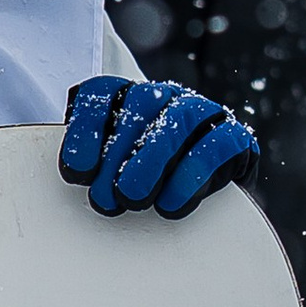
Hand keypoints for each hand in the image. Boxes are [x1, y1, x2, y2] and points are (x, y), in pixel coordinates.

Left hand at [60, 75, 257, 219]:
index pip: (103, 94)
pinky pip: (216, 145)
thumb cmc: (145, 192)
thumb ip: (89, 169)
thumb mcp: (110, 177)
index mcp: (128, 98)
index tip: (77, 170)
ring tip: (132, 199)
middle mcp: (164, 98)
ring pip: (177, 121)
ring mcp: (202, 112)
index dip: (87, 129)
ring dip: (151, 160)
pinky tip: (170, 204)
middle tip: (103, 198)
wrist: (207, 211)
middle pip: (139, 106)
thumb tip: (72, 175)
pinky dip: (192, 175)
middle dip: (117, 155)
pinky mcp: (233, 137)